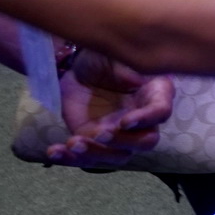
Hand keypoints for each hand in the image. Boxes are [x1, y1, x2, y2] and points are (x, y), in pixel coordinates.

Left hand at [53, 51, 173, 166]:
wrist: (81, 66)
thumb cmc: (108, 57)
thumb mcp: (118, 56)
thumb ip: (128, 68)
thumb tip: (136, 81)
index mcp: (155, 96)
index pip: (160, 112)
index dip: (146, 120)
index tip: (125, 122)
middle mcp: (142, 121)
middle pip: (145, 142)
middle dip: (122, 142)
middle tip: (98, 134)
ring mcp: (119, 134)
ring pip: (117, 156)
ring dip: (95, 154)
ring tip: (72, 143)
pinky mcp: (93, 140)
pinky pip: (86, 157)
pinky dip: (70, 158)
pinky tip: (54, 151)